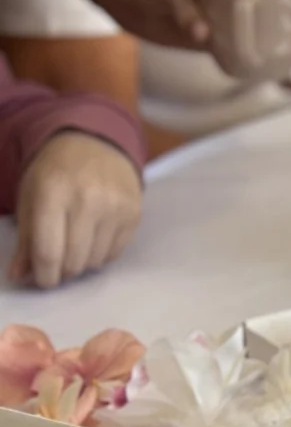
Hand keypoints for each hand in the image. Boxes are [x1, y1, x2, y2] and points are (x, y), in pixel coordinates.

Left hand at [9, 131, 141, 287]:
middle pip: (73, 262)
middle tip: (57, 264)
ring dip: (82, 263)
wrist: (95, 145)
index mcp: (52, 193)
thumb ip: (25, 239)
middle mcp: (87, 200)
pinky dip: (100, 255)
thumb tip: (20, 276)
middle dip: (62, 271)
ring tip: (75, 246)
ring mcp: (115, 208)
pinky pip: (114, 255)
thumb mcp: (31, 198)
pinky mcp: (134, 215)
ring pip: (95, 262)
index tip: (42, 280)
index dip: (43, 275)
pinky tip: (93, 238)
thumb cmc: (55, 173)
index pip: (48, 252)